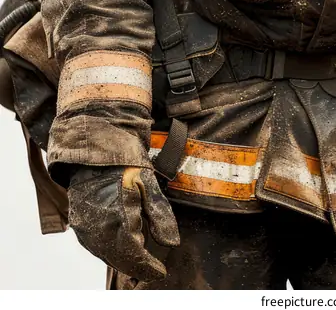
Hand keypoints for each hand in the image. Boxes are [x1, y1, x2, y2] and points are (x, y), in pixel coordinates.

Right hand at [68, 165, 179, 280]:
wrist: (95, 150)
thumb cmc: (124, 162)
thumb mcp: (149, 183)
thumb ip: (160, 215)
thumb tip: (171, 243)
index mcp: (117, 217)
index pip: (134, 256)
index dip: (148, 268)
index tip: (160, 272)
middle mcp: (97, 227)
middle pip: (120, 260)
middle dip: (137, 266)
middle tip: (152, 268)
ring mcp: (84, 227)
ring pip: (106, 255)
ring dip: (123, 259)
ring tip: (140, 258)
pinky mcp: (78, 224)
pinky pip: (96, 246)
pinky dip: (111, 250)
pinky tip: (122, 245)